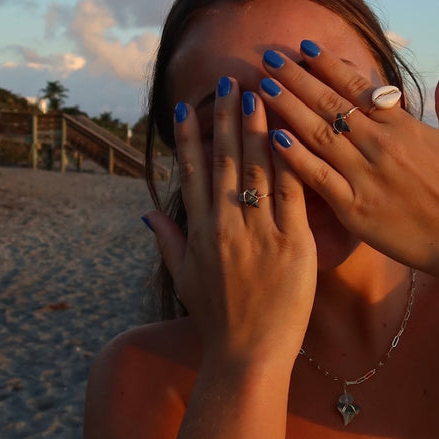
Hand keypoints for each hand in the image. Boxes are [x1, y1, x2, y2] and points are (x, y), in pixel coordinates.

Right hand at [144, 80, 316, 370]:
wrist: (248, 356)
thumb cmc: (218, 321)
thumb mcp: (184, 279)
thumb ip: (168, 242)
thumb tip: (145, 214)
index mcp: (200, 231)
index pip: (192, 172)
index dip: (189, 137)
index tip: (187, 106)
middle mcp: (226, 225)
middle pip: (226, 160)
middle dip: (228, 118)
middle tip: (231, 81)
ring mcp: (259, 233)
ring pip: (258, 169)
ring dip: (258, 127)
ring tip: (260, 92)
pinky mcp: (293, 244)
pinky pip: (293, 194)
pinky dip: (292, 161)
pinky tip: (293, 133)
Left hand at [257, 46, 438, 276]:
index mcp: (402, 125)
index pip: (357, 86)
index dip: (328, 64)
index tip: (304, 46)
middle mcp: (380, 144)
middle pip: (329, 103)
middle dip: (296, 78)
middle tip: (269, 57)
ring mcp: (366, 176)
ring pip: (318, 134)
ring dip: (288, 108)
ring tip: (262, 88)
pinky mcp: (356, 209)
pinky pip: (319, 178)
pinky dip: (295, 157)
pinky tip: (273, 138)